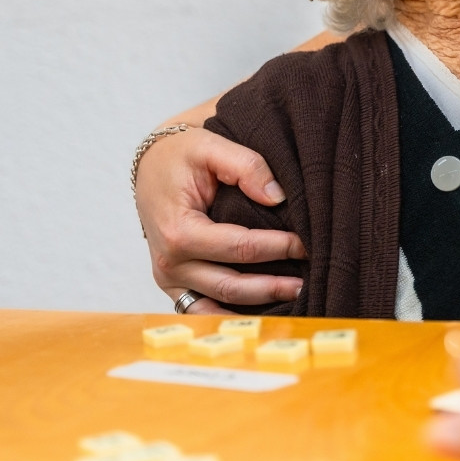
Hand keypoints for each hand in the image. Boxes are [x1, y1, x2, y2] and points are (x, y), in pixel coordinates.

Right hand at [135, 126, 305, 313]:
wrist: (152, 166)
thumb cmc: (181, 156)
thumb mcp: (211, 146)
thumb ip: (246, 166)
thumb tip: (277, 196)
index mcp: (178, 231)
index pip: (239, 247)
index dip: (277, 247)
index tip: (306, 244)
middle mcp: (170, 262)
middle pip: (230, 285)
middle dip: (272, 286)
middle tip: (307, 281)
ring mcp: (169, 278)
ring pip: (218, 304)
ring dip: (256, 305)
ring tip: (293, 296)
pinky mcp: (174, 286)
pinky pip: (203, 310)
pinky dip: (231, 314)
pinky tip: (262, 312)